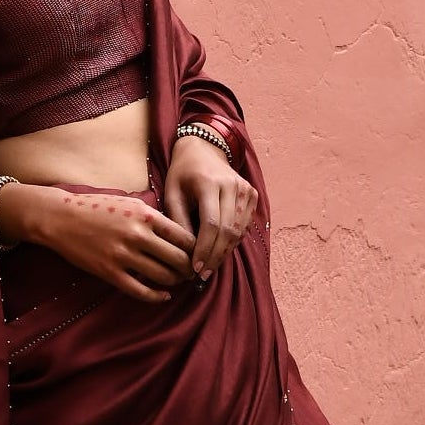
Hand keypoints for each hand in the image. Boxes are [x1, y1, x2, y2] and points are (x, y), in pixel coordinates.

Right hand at [2, 181, 197, 302]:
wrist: (61, 218)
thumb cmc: (96, 207)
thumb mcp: (130, 203)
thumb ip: (154, 218)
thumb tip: (180, 235)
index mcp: (146, 215)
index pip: (184, 236)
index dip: (196, 249)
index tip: (198, 254)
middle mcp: (138, 235)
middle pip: (178, 258)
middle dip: (190, 268)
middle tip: (193, 271)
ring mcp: (123, 255)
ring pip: (163, 276)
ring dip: (175, 281)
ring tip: (178, 281)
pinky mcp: (110, 272)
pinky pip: (141, 290)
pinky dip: (157, 296)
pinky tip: (163, 295)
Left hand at [164, 135, 257, 277]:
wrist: (204, 149)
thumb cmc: (182, 173)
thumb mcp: (172, 193)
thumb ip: (178, 221)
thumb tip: (186, 252)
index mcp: (210, 183)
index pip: (212, 224)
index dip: (205, 249)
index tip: (195, 268)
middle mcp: (232, 185)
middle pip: (228, 230)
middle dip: (215, 256)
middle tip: (202, 275)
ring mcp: (246, 189)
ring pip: (239, 231)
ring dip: (224, 252)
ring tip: (209, 267)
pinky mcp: (252, 194)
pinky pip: (244, 226)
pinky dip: (232, 241)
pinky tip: (219, 251)